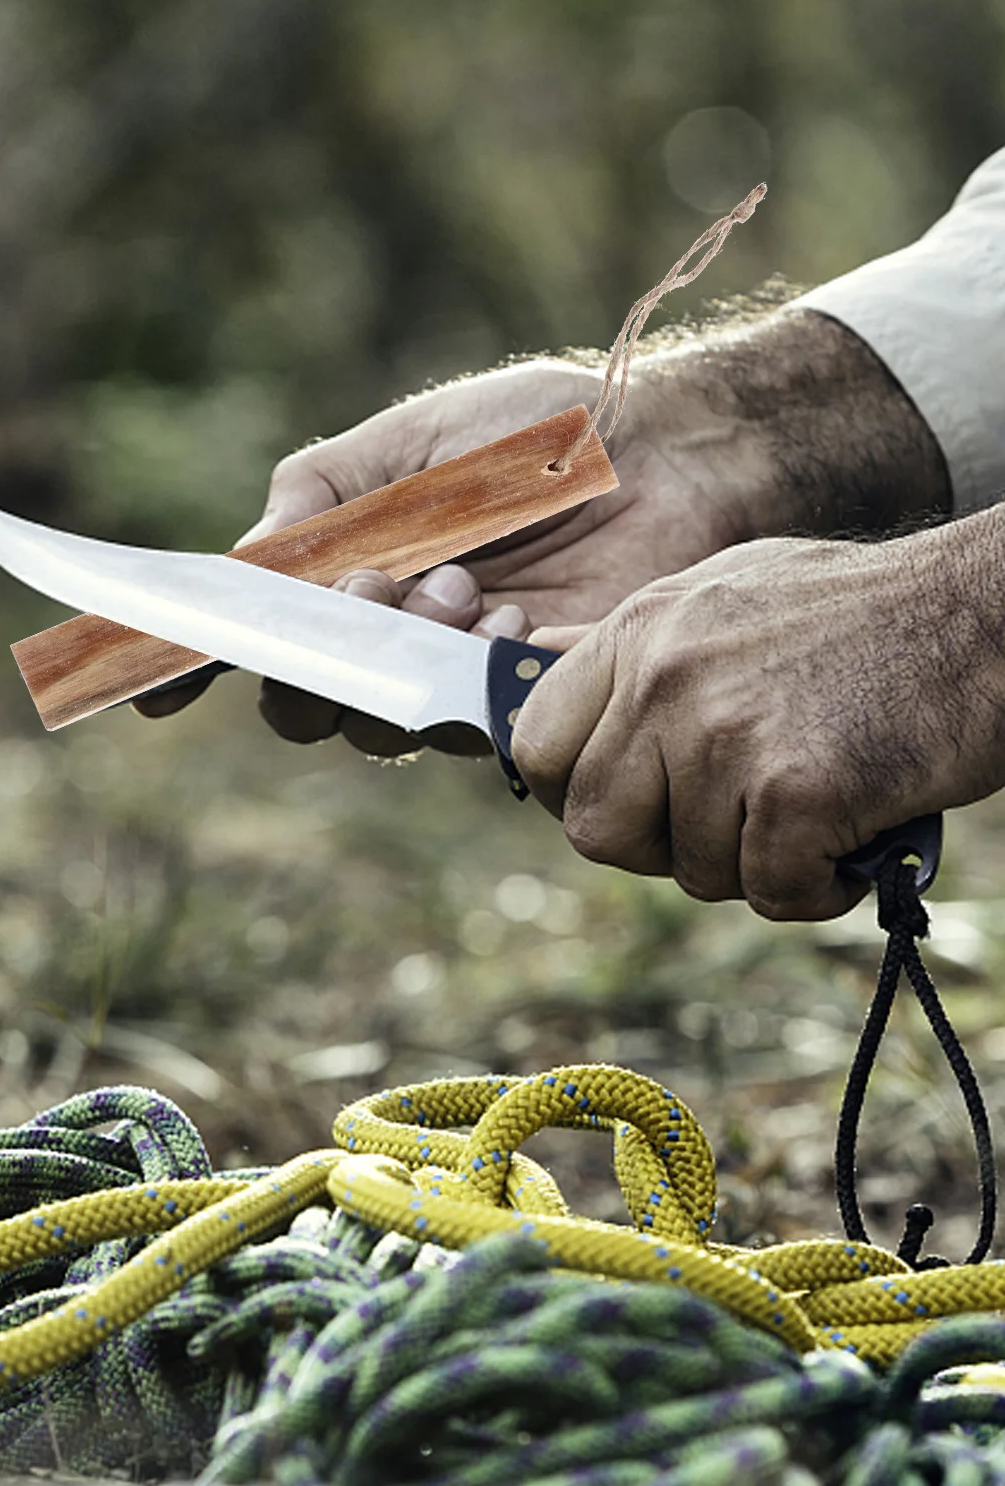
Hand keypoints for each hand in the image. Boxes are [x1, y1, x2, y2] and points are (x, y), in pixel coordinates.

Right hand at [135, 311, 946, 759]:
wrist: (680, 447)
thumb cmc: (543, 431)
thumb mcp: (409, 442)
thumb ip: (316, 496)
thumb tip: (244, 566)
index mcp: (348, 579)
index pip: (251, 642)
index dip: (185, 670)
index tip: (137, 692)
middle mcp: (390, 644)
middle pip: (302, 706)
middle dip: (317, 657)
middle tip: (378, 586)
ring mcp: (455, 683)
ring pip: (374, 726)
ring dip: (400, 652)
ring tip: (467, 583)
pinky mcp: (528, 707)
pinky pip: (465, 725)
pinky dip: (475, 664)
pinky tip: (520, 611)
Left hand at [511, 515, 1004, 919]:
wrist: (994, 611)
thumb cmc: (864, 613)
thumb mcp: (724, 593)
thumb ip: (630, 647)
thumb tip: (527, 664)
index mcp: (638, 631)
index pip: (534, 746)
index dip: (571, 795)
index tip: (628, 807)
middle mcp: (665, 679)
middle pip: (595, 830)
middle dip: (658, 849)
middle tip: (729, 825)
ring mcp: (724, 735)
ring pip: (689, 870)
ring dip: (754, 863)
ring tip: (816, 807)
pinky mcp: (794, 791)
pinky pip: (770, 892)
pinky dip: (816, 887)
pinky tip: (853, 837)